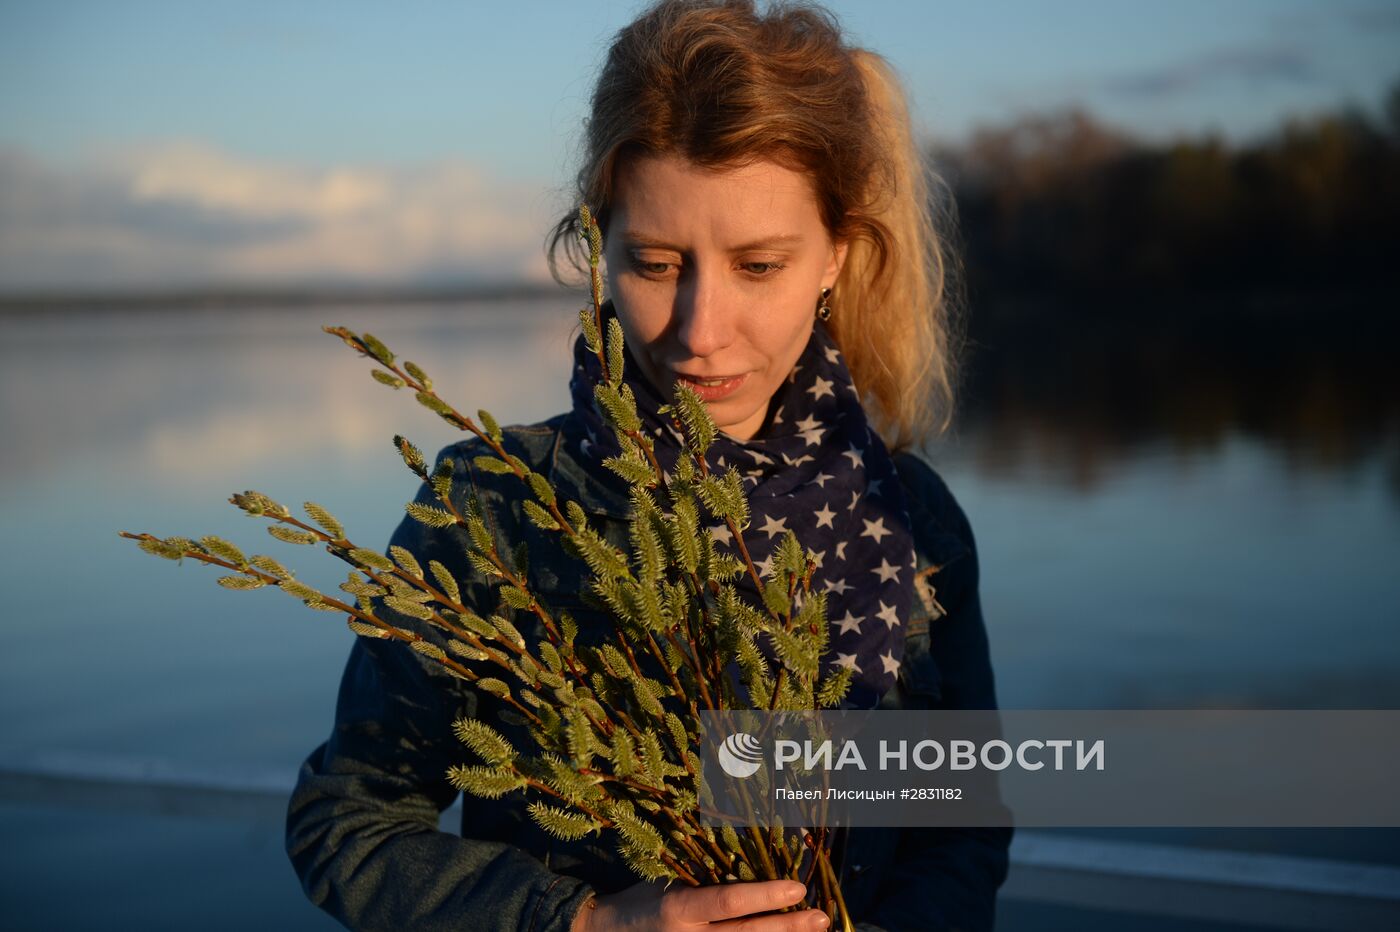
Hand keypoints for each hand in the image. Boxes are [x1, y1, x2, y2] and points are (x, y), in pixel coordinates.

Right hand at [571, 879, 828, 931]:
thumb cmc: (642, 900)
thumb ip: (706, 879)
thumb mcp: (669, 881)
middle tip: (821, 918)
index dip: (765, 896)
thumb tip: (754, 861)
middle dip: (788, 929)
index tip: (797, 888)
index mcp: (678, 908)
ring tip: (812, 929)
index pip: (728, 902)